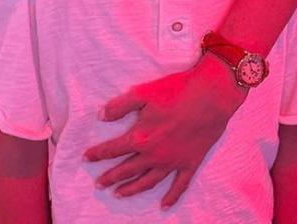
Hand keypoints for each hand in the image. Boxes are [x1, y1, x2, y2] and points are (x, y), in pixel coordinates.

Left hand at [84, 54, 245, 207]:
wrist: (210, 96)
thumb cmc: (176, 90)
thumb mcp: (143, 92)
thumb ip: (120, 105)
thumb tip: (101, 116)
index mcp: (141, 137)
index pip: (113, 149)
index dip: (98, 154)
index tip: (86, 158)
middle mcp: (154, 154)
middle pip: (127, 170)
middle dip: (110, 177)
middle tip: (98, 184)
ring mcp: (172, 162)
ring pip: (148, 181)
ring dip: (132, 189)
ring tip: (118, 194)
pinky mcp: (189, 163)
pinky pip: (179, 186)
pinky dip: (171, 197)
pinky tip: (164, 206)